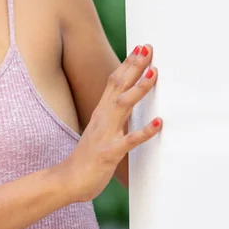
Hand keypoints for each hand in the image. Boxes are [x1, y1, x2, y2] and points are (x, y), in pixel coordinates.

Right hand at [60, 44, 161, 202]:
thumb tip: (130, 101)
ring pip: (123, 106)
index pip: (115, 81)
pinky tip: (159, 123)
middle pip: (118, 85)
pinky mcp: (109, 153)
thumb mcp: (101, 129)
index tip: (140, 47)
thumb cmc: (89, 156)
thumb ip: (114, 115)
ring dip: (139, 89)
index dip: (128, 63)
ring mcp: (105, 134)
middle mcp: (102, 118)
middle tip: (147, 48)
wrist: (68, 180)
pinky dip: (144, 131)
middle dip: (134, 66)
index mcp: (101, 111)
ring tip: (154, 73)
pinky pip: (129, 141)